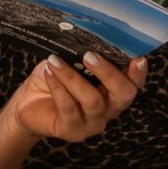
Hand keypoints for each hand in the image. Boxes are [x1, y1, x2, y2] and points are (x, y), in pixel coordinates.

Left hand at [7, 51, 146, 143]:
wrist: (28, 102)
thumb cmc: (53, 78)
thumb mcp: (70, 62)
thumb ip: (83, 55)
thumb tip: (88, 37)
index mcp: (113, 90)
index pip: (134, 84)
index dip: (139, 73)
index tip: (138, 58)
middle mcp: (109, 109)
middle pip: (123, 95)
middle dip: (109, 73)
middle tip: (89, 56)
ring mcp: (93, 123)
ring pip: (93, 101)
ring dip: (73, 78)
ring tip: (55, 60)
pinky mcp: (73, 131)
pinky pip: (69, 107)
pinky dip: (58, 86)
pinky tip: (49, 72)